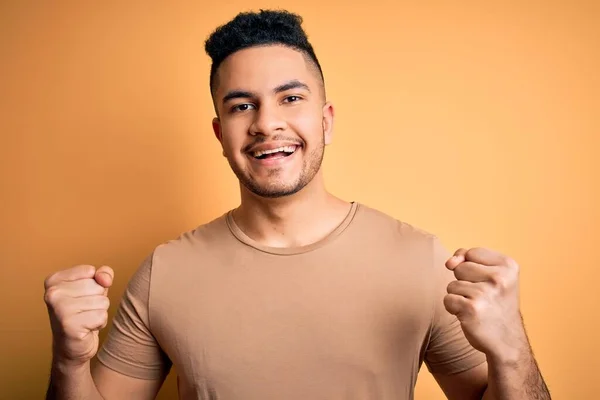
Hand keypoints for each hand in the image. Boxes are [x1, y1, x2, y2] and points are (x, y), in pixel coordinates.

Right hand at [44, 265, 113, 366]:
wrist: (72, 346)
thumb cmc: (83, 313)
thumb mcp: (94, 287)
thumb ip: (103, 274)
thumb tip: (105, 279)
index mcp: (54, 280)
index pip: (91, 271)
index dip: (94, 285)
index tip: (81, 298)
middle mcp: (53, 293)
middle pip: (97, 287)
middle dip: (97, 300)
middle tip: (83, 312)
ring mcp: (59, 308)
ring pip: (102, 301)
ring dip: (99, 312)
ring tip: (85, 319)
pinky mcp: (69, 324)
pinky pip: (101, 315)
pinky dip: (99, 323)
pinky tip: (86, 328)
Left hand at [443, 248, 526, 362]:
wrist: (507, 342)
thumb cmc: (495, 305)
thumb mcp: (492, 276)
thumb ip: (468, 259)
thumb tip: (449, 262)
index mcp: (508, 265)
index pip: (471, 252)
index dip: (471, 267)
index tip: (487, 283)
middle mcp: (500, 278)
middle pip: (460, 268)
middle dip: (465, 282)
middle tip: (483, 298)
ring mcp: (486, 293)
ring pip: (452, 284)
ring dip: (460, 297)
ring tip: (478, 307)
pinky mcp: (472, 309)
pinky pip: (448, 299)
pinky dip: (454, 309)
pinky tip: (470, 316)